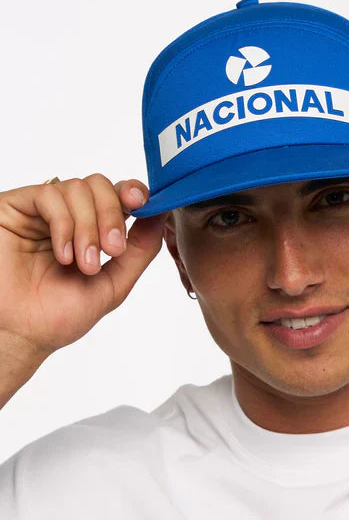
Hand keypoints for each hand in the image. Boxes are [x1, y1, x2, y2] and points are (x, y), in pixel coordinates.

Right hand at [0, 175, 165, 397]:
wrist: (19, 335)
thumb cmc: (59, 315)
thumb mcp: (115, 283)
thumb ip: (140, 249)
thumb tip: (162, 213)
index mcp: (93, 229)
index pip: (118, 194)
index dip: (134, 192)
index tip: (142, 203)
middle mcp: (68, 215)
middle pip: (100, 185)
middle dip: (112, 215)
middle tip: (112, 250)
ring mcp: (41, 211)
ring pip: (78, 188)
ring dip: (87, 227)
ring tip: (82, 263)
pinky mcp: (15, 208)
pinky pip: (49, 195)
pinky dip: (63, 224)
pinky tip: (63, 254)